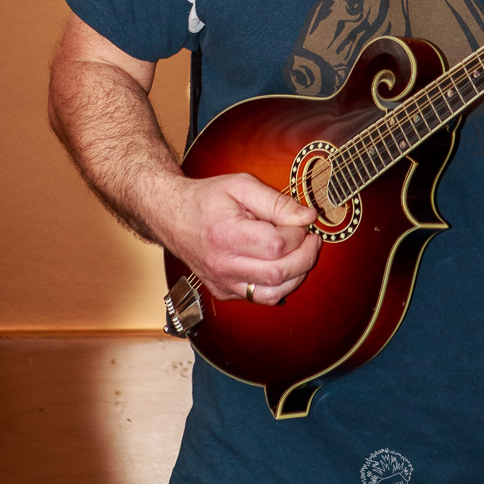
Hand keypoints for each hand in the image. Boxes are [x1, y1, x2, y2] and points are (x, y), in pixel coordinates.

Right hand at [168, 172, 320, 305]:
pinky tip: (281, 264)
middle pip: (278, 274)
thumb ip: (277, 202)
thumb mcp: (241, 185)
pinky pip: (259, 297)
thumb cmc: (207, 198)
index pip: (277, 246)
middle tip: (311, 239)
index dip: (298, 234)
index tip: (301, 221)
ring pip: (272, 294)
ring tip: (301, 253)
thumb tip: (308, 217)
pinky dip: (278, 285)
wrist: (172, 215)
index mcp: (226, 235)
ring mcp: (222, 282)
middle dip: (305, 256)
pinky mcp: (223, 291)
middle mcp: (223, 265)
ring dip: (296, 275)